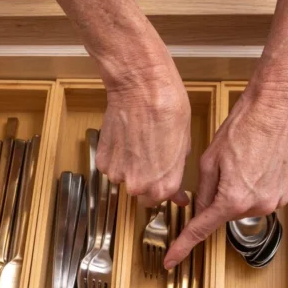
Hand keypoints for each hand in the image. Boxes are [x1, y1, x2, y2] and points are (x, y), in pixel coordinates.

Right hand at [95, 46, 191, 207]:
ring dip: (130, 167)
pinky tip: (125, 138)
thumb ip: (176, 171)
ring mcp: (119, 174)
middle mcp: (140, 185)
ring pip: (124, 178)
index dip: (166, 191)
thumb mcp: (184, 144)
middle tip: (151, 156)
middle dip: (147, 180)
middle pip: (142, 193)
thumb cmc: (168, 109)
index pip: (162, 199)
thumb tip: (176, 190)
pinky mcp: (103, 161)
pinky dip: (117, 156)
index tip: (169, 187)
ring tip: (137, 143)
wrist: (141, 88)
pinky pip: (111, 166)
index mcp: (165, 184)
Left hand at [165, 77, 287, 268]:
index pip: (201, 230)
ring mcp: (278, 200)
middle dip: (223, 195)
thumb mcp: (210, 159)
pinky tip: (263, 162)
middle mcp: (258, 205)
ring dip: (244, 189)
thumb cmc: (244, 126)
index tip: (171, 260)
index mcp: (232, 200)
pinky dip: (263, 184)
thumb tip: (202, 208)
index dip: (183, 246)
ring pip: (249, 204)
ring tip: (248, 160)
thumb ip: (204, 191)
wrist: (278, 106)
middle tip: (227, 167)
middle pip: (228, 212)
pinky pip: (269, 195)